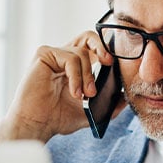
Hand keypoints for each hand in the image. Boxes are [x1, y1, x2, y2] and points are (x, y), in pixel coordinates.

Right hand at [0, 31, 114, 142]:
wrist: (36, 125)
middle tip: (109, 63)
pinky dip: (76, 76)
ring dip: (88, 75)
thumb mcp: (90, 112)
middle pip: (88, 36)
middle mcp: (64, 57)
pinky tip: (75, 92)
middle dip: (102, 47)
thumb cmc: (57, 118)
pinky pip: (69, 58)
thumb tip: (125, 98)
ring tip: (86, 95)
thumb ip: (108, 104)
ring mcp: (53, 54)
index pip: (94, 48)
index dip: (107, 52)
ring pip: (81, 52)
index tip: (116, 66)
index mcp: (75, 66)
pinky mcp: (44, 55)